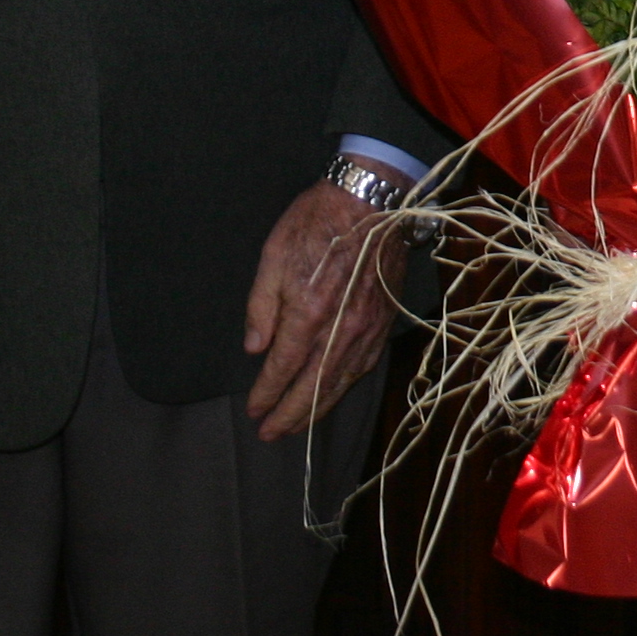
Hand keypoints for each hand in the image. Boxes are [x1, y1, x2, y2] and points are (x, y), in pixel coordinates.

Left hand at [244, 169, 410, 439]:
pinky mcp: (383, 322)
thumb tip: (256, 347)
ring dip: (316, 410)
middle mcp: (339, 328)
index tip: (253, 410)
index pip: (282, 368)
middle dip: (289, 416)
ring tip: (296, 426)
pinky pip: (361, 366)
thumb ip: (261, 306)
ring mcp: (365, 328)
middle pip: (312, 387)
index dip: (266, 393)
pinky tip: (331, 394)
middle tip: (269, 434)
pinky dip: (343, 387)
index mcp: (308, 311)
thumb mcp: (274, 254)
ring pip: (339, 383)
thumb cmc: (317, 221)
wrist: (372, 201)